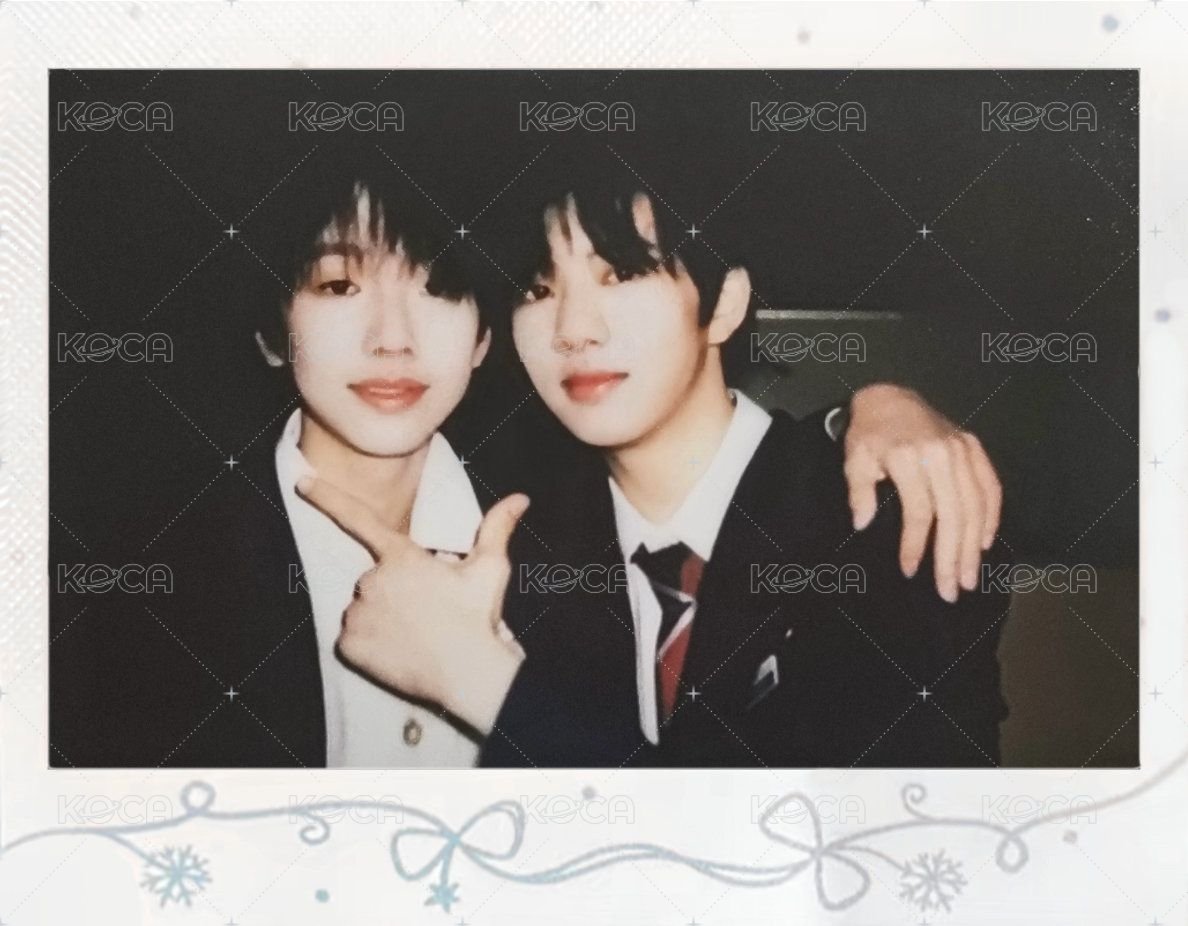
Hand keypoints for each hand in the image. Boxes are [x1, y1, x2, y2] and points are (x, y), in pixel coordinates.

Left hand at [296, 475, 529, 733]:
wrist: (469, 674)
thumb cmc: (479, 618)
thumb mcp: (490, 569)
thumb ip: (497, 527)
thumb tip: (520, 498)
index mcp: (402, 558)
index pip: (359, 520)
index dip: (328, 498)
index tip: (302, 481)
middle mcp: (373, 580)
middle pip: (374, 579)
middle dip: (394, 591)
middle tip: (426, 612)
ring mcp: (358, 613)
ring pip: (362, 608)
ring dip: (382, 617)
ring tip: (415, 634)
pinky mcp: (349, 644)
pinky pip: (353, 638)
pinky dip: (370, 644)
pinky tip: (398, 650)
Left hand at [844, 383, 1001, 601]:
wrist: (890, 399)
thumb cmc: (869, 435)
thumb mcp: (854, 460)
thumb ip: (858, 492)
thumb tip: (862, 524)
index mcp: (907, 457)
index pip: (919, 511)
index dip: (916, 544)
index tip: (911, 571)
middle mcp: (940, 454)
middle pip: (952, 514)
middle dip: (952, 556)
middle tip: (951, 590)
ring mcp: (962, 449)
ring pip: (974, 505)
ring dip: (973, 547)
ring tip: (968, 578)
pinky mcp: (974, 447)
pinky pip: (990, 486)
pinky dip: (990, 516)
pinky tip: (983, 543)